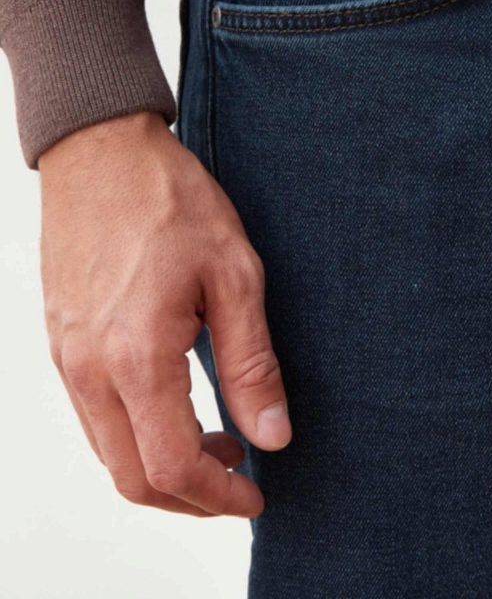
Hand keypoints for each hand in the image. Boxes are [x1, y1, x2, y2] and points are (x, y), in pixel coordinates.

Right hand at [38, 111, 290, 516]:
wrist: (101, 151)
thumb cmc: (168, 199)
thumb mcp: (234, 274)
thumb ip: (251, 363)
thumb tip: (273, 433)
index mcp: (137, 355)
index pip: (173, 465)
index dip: (218, 496)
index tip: (255, 495)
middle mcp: (90, 368)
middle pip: (132, 476)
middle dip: (190, 498)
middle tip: (238, 481)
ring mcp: (68, 356)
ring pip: (108, 451)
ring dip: (160, 468)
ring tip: (216, 443)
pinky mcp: (61, 340)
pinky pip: (92, 415)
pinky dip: (133, 434)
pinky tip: (174, 407)